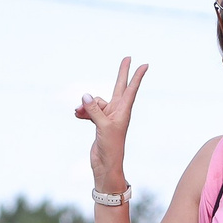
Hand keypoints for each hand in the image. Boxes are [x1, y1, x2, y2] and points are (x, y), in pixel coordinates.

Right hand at [75, 56, 147, 189]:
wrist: (106, 165)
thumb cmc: (110, 147)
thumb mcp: (102, 126)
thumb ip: (94, 110)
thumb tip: (85, 96)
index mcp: (123, 111)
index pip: (131, 89)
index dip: (137, 76)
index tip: (145, 65)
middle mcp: (117, 111)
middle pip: (118, 87)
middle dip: (122, 73)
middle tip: (127, 58)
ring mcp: (108, 117)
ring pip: (96, 102)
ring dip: (86, 105)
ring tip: (77, 112)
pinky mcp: (99, 123)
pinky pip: (90, 111)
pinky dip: (83, 112)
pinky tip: (77, 115)